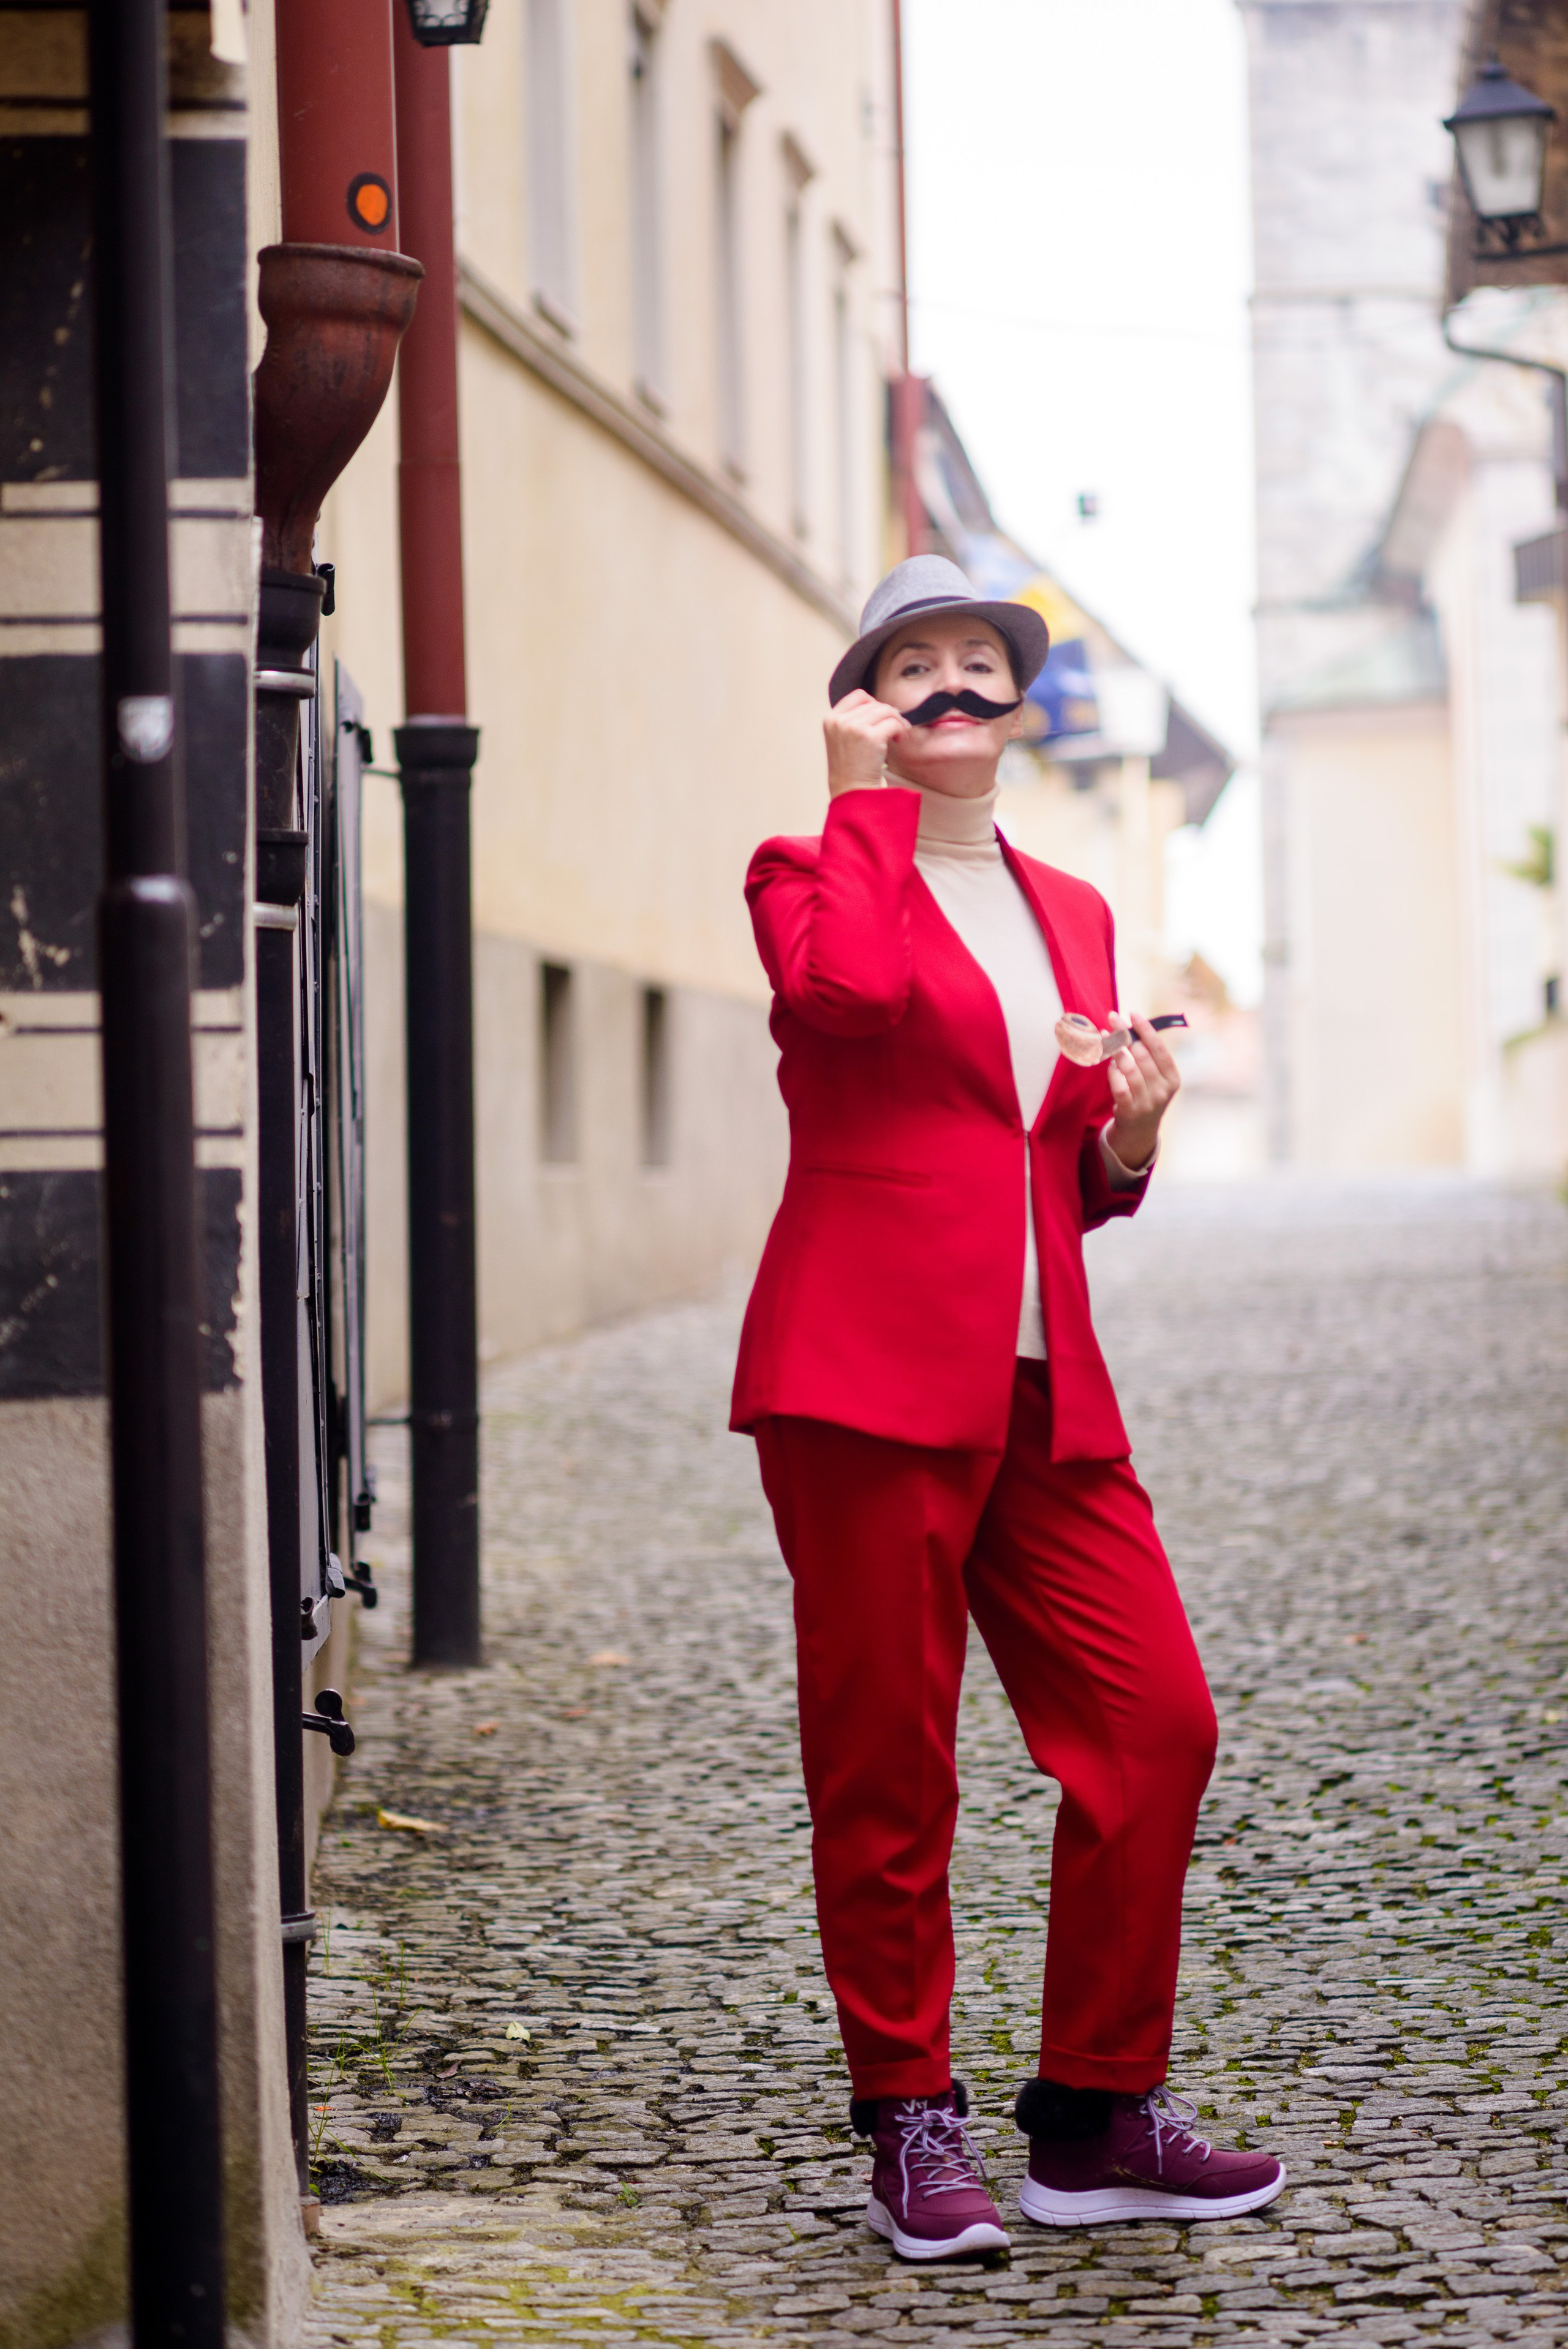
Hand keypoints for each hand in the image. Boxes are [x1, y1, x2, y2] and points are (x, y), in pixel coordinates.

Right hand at [825, 688, 910, 794]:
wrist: (852, 793)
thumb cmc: (850, 770)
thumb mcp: (842, 740)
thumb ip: (852, 721)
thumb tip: (880, 707)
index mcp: (830, 719)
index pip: (858, 696)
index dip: (874, 704)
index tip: (881, 718)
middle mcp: (840, 721)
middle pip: (875, 703)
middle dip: (889, 715)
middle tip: (896, 729)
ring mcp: (854, 728)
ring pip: (886, 711)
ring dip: (898, 721)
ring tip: (899, 735)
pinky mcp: (870, 737)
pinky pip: (894, 723)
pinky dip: (901, 730)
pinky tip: (900, 740)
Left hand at [1105, 1011, 1180, 1170]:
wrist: (1139, 1131)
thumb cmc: (1145, 1095)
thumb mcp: (1155, 1078)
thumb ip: (1147, 1056)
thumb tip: (1130, 1025)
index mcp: (1173, 1079)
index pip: (1159, 1049)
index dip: (1146, 1030)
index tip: (1132, 1014)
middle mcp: (1162, 1090)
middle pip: (1142, 1055)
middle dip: (1125, 1033)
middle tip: (1112, 1018)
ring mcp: (1147, 1102)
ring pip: (1129, 1069)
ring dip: (1116, 1049)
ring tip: (1105, 1035)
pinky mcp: (1130, 1111)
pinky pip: (1119, 1086)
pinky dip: (1112, 1072)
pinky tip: (1108, 1062)